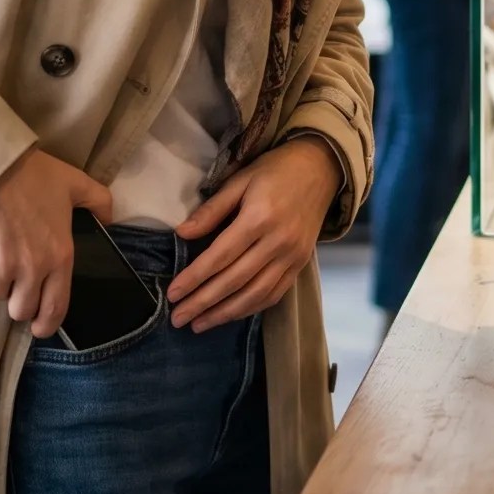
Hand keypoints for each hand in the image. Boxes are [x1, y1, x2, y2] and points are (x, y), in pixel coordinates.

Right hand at [0, 148, 113, 338]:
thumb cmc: (33, 175)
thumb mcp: (75, 183)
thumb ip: (99, 201)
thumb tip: (110, 220)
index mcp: (59, 257)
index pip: (55, 308)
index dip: (48, 324)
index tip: (41, 327)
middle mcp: (31, 269)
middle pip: (21, 311)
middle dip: (19, 303)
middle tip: (18, 285)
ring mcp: (1, 268)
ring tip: (1, 255)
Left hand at [166, 137, 341, 331]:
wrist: (321, 169)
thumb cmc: (275, 171)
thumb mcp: (240, 180)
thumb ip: (212, 209)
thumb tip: (181, 234)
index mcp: (259, 217)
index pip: (220, 256)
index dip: (195, 277)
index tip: (173, 293)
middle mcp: (278, 241)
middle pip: (235, 280)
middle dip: (203, 302)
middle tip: (178, 318)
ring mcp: (292, 256)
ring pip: (255, 294)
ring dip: (225, 313)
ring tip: (199, 324)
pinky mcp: (300, 264)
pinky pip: (274, 294)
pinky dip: (251, 308)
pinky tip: (230, 314)